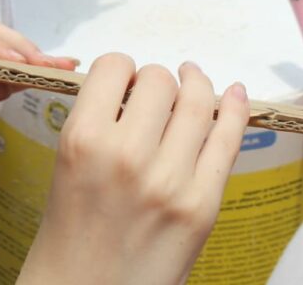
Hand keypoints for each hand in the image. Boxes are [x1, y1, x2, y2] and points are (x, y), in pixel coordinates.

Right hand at [19, 54, 248, 284]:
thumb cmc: (69, 235)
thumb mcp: (66, 164)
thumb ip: (99, 122)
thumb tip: (137, 87)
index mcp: (83, 140)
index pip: (114, 66)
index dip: (120, 70)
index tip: (123, 83)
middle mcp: (127, 155)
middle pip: (158, 79)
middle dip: (155, 81)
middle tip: (151, 97)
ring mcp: (170, 181)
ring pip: (196, 101)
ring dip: (194, 85)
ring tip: (191, 82)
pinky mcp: (202, 206)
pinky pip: (228, 140)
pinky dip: (236, 109)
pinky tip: (234, 93)